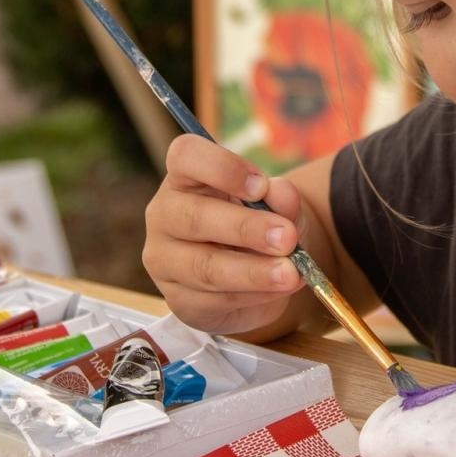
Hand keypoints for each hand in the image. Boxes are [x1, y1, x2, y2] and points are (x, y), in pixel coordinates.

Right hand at [141, 134, 306, 335]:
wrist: (255, 275)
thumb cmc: (260, 226)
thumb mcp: (280, 208)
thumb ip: (282, 199)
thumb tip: (282, 193)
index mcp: (185, 177)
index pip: (186, 156)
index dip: (222, 167)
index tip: (261, 186)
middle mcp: (165, 213)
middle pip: (194, 216)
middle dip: (246, 228)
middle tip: (287, 238)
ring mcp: (164, 259)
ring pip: (204, 266)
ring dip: (253, 271)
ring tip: (291, 273)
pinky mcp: (177, 299)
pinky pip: (213, 300)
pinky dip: (251, 296)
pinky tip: (276, 290)